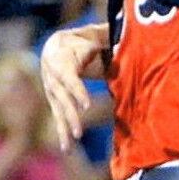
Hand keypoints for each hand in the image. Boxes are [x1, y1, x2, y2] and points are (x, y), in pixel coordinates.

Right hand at [41, 30, 102, 149]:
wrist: (57, 47)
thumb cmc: (80, 42)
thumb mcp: (90, 38)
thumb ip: (105, 38)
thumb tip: (127, 31)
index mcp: (60, 59)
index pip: (69, 78)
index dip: (77, 91)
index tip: (86, 105)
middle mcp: (52, 76)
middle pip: (62, 98)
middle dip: (71, 115)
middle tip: (79, 132)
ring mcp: (51, 90)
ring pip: (58, 110)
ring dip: (65, 127)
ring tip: (72, 143)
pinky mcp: (54, 101)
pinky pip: (57, 117)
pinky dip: (62, 133)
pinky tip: (66, 148)